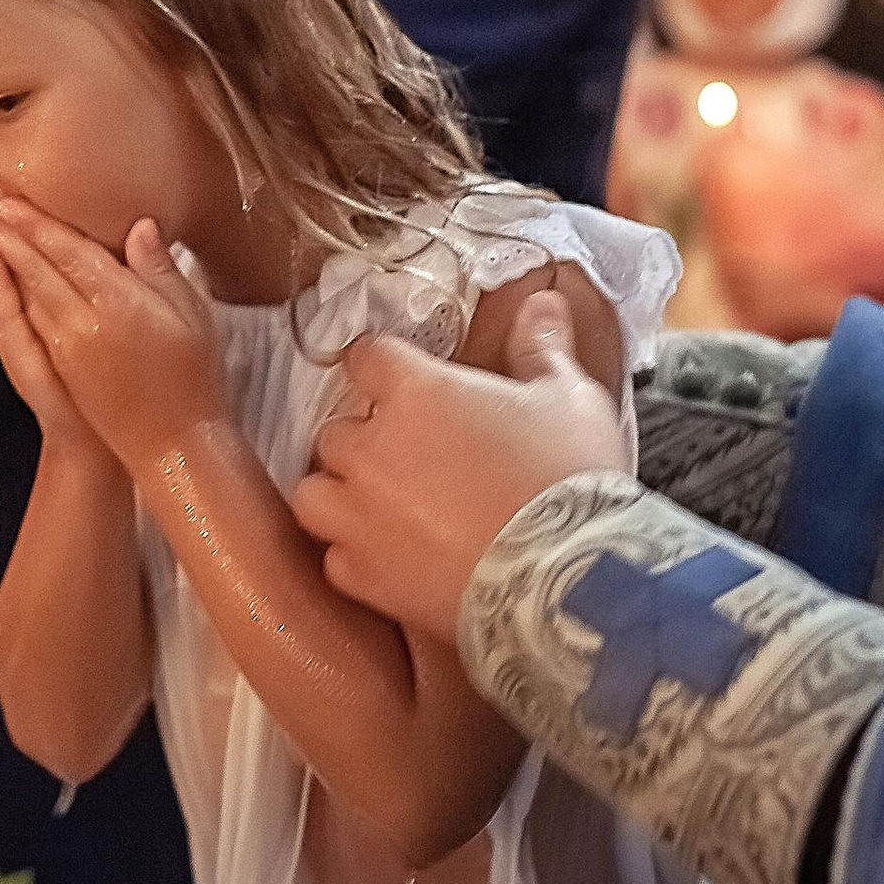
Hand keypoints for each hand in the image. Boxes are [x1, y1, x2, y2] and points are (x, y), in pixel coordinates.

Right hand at [0, 179, 93, 443]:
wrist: (97, 438)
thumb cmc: (103, 378)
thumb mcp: (101, 317)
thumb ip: (91, 278)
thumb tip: (111, 231)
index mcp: (36, 298)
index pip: (7, 246)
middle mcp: (17, 313)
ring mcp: (15, 336)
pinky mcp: (23, 358)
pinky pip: (4, 316)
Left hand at [0, 201, 227, 471]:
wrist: (172, 447)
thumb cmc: (193, 377)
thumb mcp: (192, 318)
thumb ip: (160, 269)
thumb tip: (140, 224)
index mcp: (120, 306)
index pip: (70, 254)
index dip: (36, 224)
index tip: (6, 199)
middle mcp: (84, 325)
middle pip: (35, 269)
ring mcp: (67, 348)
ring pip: (24, 291)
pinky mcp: (61, 366)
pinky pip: (28, 318)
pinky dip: (5, 290)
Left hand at [292, 295, 628, 641]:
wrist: (568, 581)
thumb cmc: (568, 476)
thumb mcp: (569, 398)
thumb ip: (542, 347)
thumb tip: (543, 301)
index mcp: (415, 392)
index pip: (366, 357)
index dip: (381, 365)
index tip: (397, 377)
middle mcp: (371, 449)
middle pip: (335, 430)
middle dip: (364, 438)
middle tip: (408, 453)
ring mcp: (360, 517)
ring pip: (313, 494)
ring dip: (339, 493)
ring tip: (378, 504)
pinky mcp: (366, 577)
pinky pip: (336, 559)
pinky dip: (355, 555)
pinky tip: (390, 558)